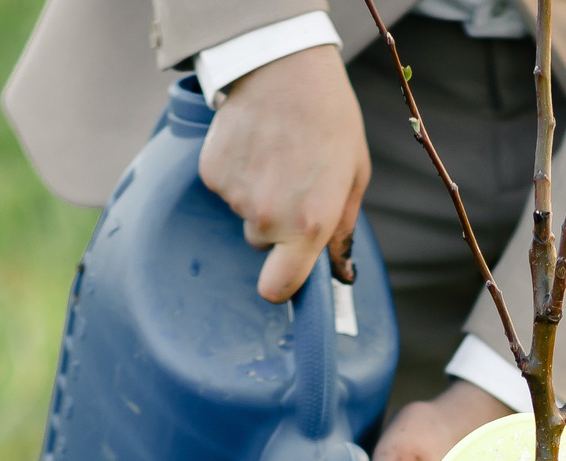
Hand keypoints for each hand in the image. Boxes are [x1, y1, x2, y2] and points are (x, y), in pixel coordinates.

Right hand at [198, 46, 368, 303]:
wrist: (285, 65)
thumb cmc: (329, 118)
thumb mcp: (353, 174)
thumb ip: (343, 230)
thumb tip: (342, 273)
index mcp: (309, 224)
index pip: (278, 288)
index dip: (281, 285)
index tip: (286, 271)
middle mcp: (268, 217)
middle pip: (262, 243)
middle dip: (276, 221)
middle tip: (293, 178)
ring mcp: (235, 196)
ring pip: (243, 213)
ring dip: (256, 192)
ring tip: (276, 153)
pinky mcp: (212, 173)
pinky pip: (224, 189)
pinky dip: (236, 172)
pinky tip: (254, 143)